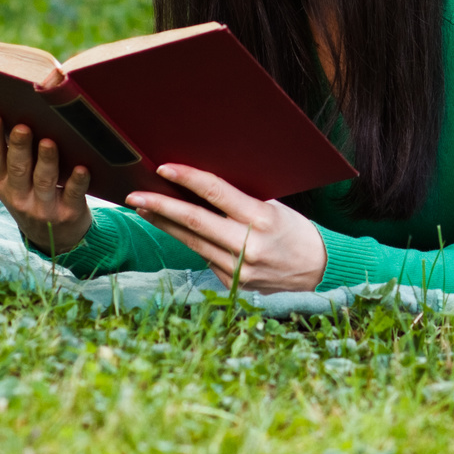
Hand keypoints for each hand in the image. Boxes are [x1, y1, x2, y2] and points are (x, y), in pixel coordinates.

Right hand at [0, 115, 91, 254]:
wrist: (56, 238)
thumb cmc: (34, 194)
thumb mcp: (16, 182)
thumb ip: (14, 155)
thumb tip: (18, 112)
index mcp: (2, 183)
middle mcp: (19, 196)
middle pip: (18, 168)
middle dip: (20, 147)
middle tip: (22, 127)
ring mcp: (43, 207)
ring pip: (44, 181)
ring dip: (47, 161)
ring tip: (48, 142)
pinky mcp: (68, 213)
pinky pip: (73, 195)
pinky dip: (78, 182)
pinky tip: (82, 168)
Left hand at [126, 165, 326, 292]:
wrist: (318, 271)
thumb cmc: (295, 231)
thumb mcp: (274, 209)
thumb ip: (241, 202)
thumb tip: (200, 187)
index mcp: (261, 218)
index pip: (216, 193)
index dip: (187, 179)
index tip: (163, 169)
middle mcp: (248, 245)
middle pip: (194, 221)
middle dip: (160, 206)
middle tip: (135, 195)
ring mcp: (239, 269)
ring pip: (191, 242)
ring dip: (164, 224)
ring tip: (144, 208)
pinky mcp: (233, 284)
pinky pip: (205, 258)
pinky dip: (189, 242)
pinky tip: (176, 230)